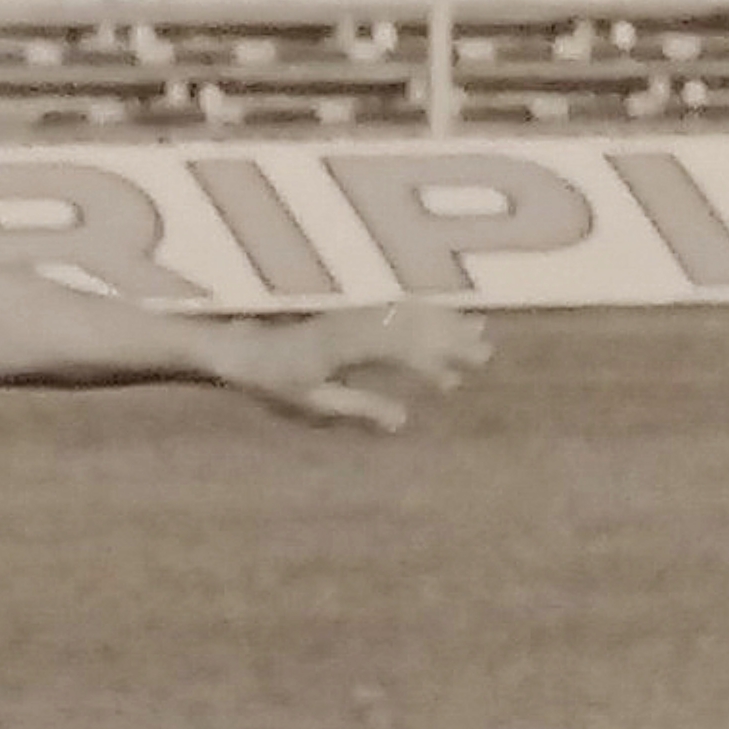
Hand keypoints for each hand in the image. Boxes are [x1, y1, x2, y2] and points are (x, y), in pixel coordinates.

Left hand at [244, 299, 491, 432]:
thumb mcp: (314, 403)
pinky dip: (425, 312)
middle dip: (451, 337)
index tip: (457, 378)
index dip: (431, 361)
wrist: (242, 348)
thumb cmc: (274, 381)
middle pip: (410, 324)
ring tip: (479, 332)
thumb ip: (360, 409)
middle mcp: (352, 322)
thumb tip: (404, 421)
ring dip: (444, 321)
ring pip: (407, 311)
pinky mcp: (352, 312)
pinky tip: (444, 320)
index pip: (398, 348)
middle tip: (486, 354)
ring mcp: (353, 312)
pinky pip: (396, 307)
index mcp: (343, 345)